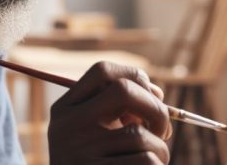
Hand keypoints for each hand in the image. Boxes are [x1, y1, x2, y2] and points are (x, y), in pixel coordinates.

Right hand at [48, 62, 171, 164]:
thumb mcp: (90, 135)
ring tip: (153, 160)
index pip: (103, 71)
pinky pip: (146, 162)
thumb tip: (157, 94)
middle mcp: (68, 126)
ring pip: (141, 135)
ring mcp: (81, 153)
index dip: (136, 77)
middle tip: (161, 129)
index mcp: (64, 110)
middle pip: (124, 91)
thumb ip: (116, 111)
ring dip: (160, 149)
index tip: (152, 96)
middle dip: (155, 108)